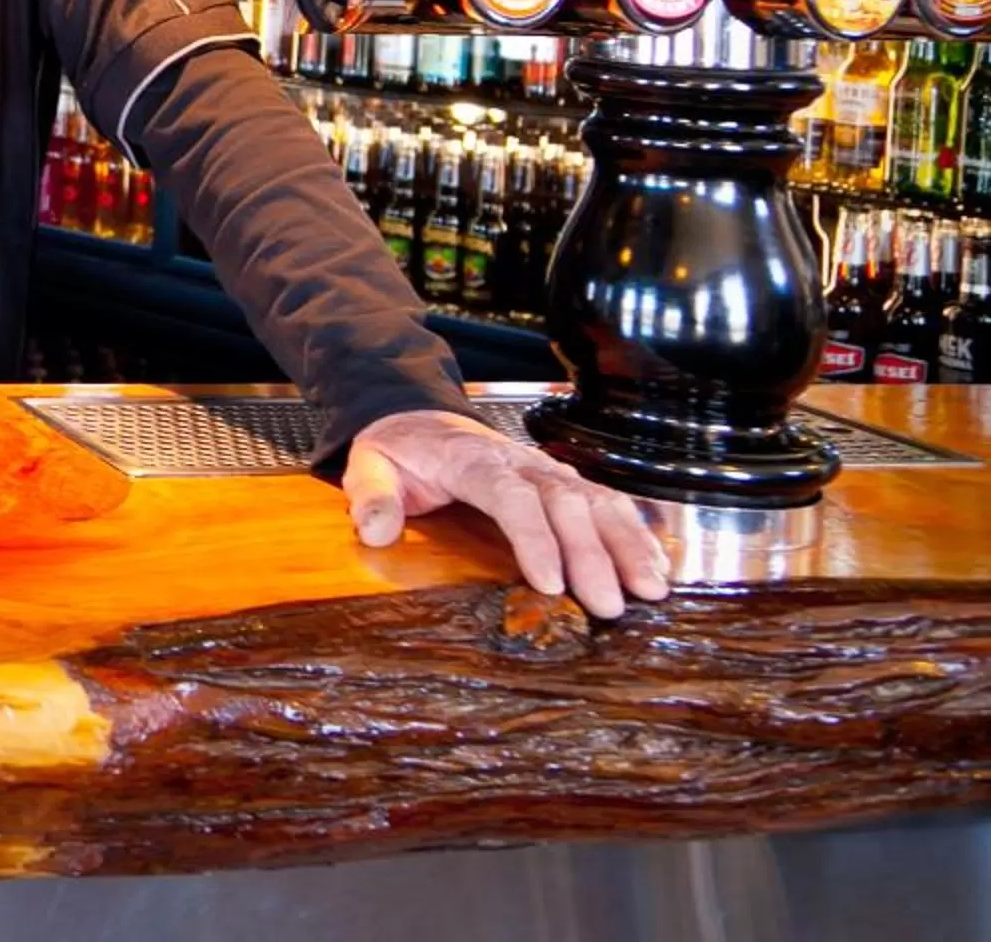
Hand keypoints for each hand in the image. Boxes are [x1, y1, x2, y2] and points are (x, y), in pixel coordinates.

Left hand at [342, 409, 671, 618]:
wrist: (420, 418)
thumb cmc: (400, 451)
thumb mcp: (368, 465)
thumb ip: (370, 496)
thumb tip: (377, 531)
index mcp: (472, 460)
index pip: (510, 495)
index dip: (534, 537)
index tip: (550, 582)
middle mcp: (520, 462)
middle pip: (565, 503)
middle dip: (592, 554)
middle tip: (609, 606)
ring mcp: (548, 470)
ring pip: (597, 500)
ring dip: (627, 544)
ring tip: (652, 590)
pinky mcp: (565, 482)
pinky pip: (608, 502)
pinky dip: (635, 533)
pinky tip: (657, 567)